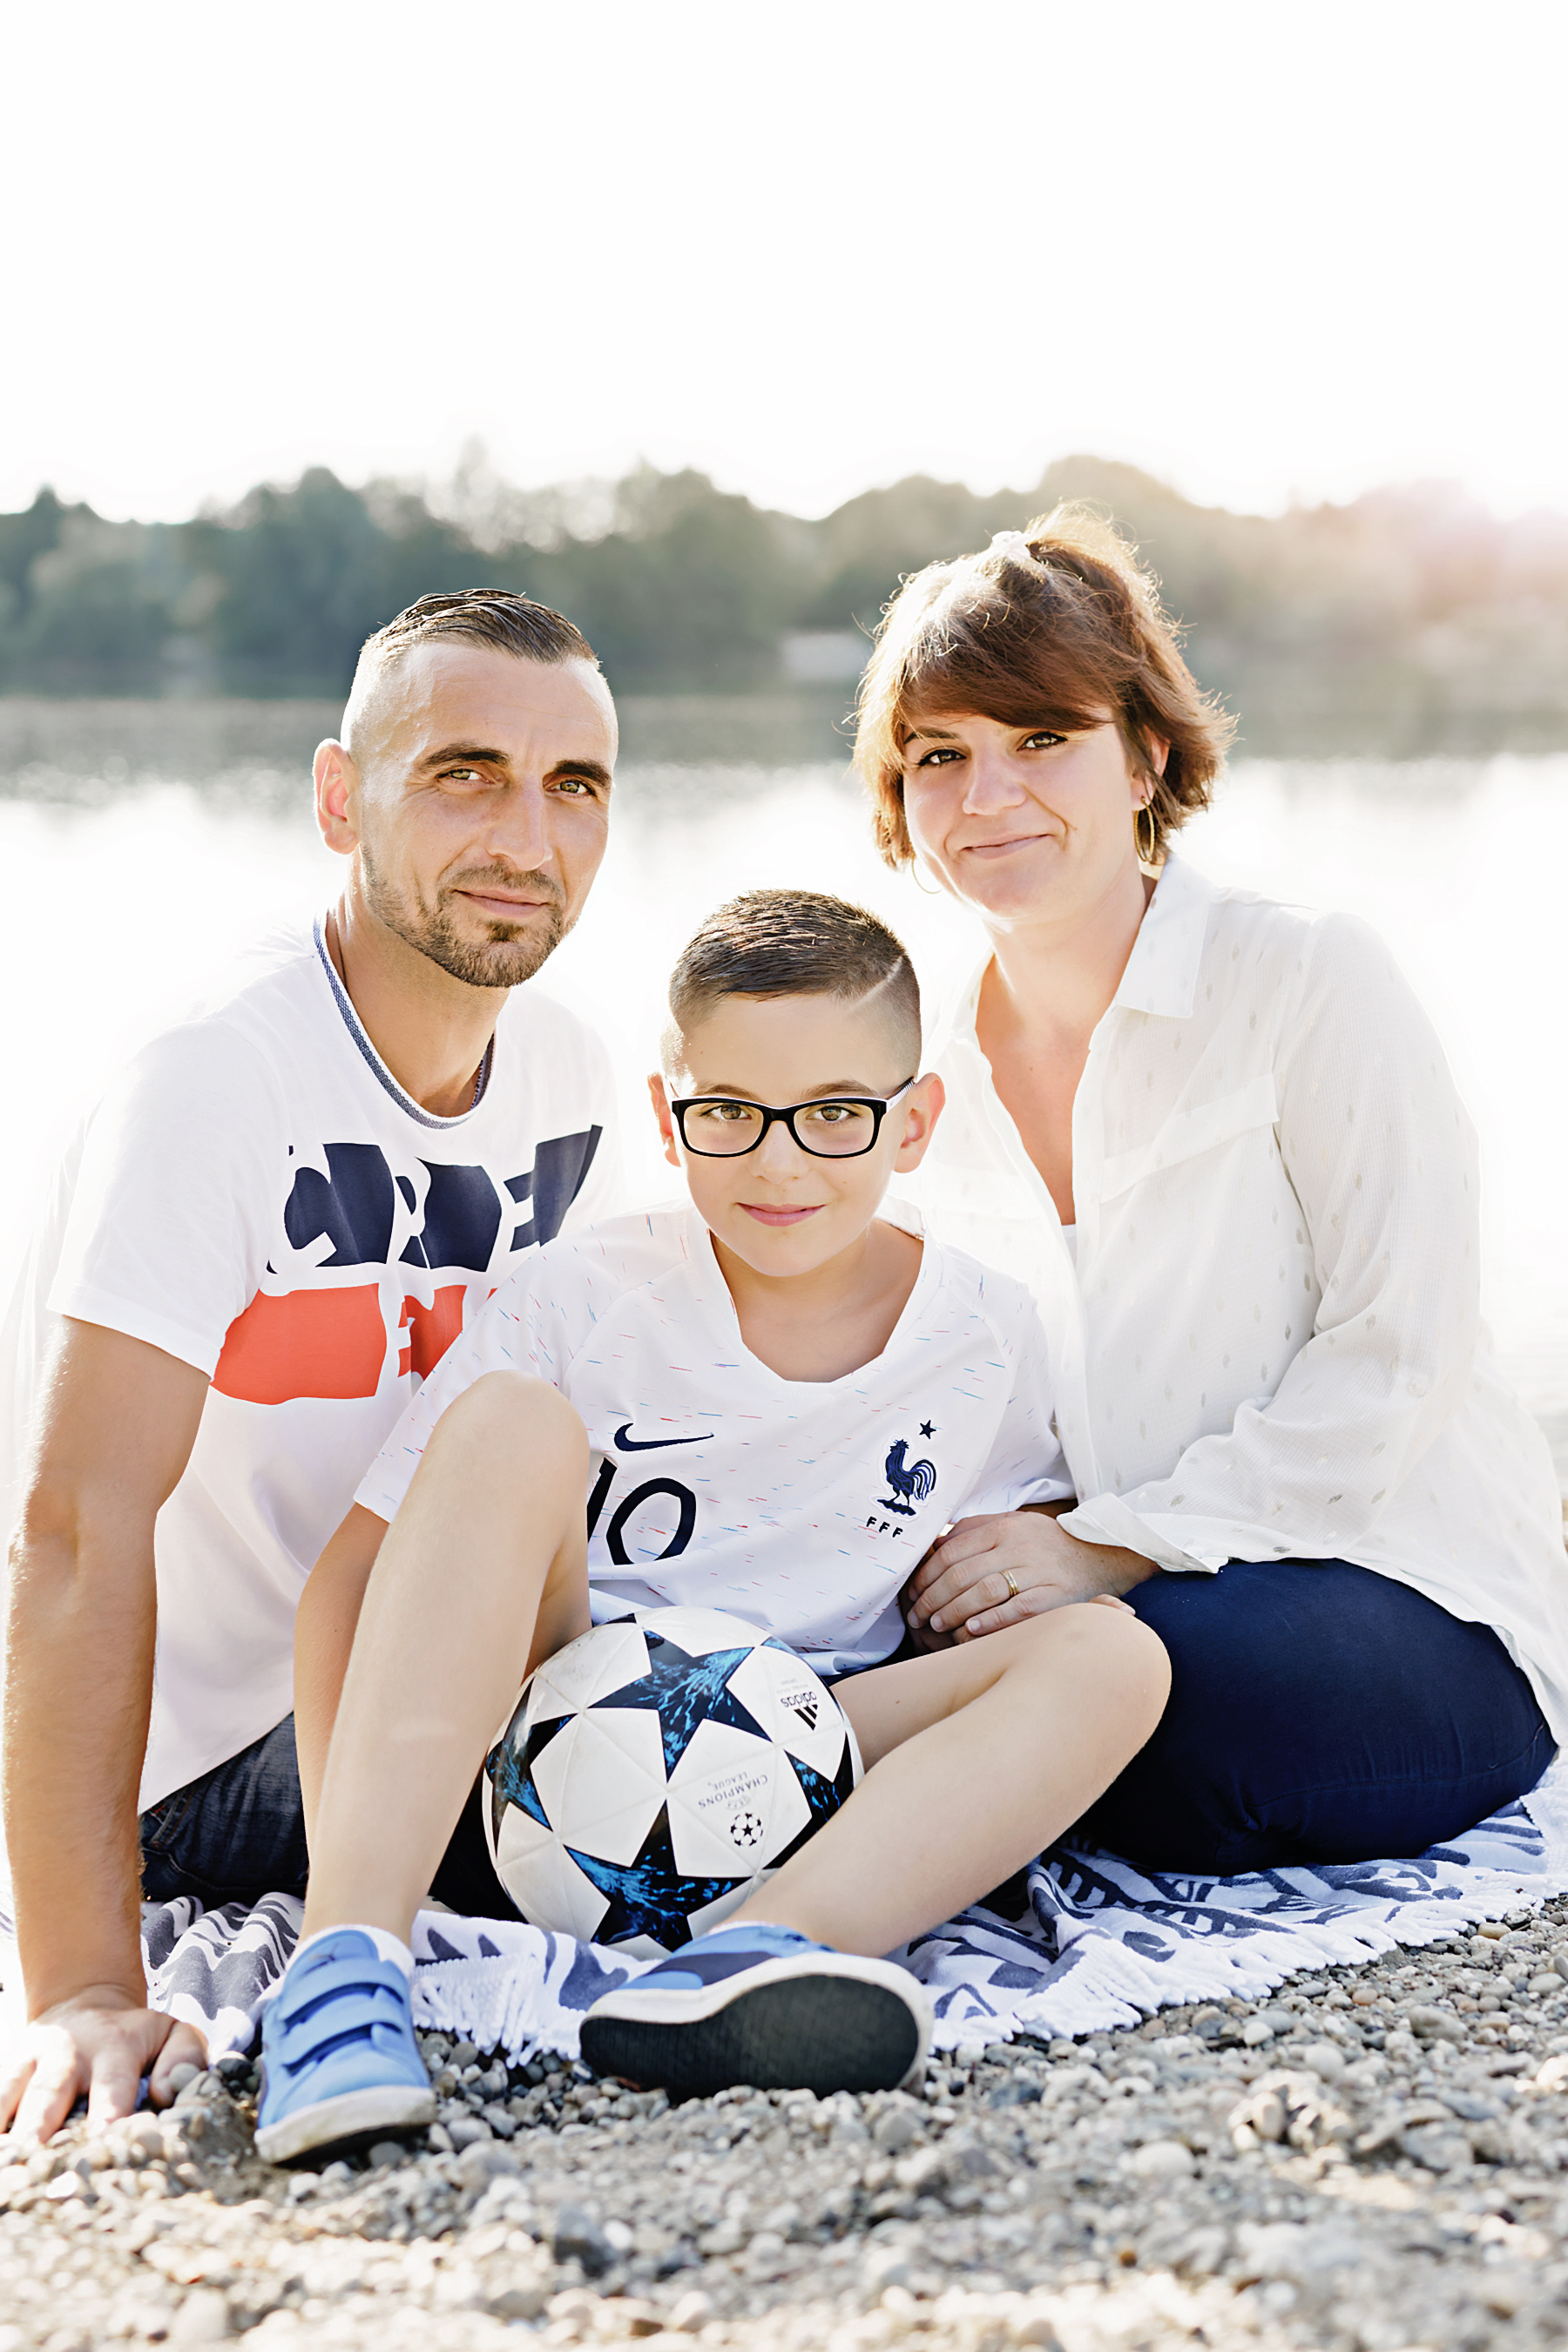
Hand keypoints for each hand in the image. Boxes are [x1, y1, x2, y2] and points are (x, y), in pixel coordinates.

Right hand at [0, 1986, 206, 2146]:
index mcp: (114, 2046)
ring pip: (11, 2094)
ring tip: (8, 2164)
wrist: (83, 2006)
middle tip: (36, 2160)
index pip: (112, 2082)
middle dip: (41, 2126)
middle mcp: (67, 2053)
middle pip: (49, 2091)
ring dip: (9, 2129)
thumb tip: (166, 2092)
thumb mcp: (171, 2034)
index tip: (103, 2136)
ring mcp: (29, 2061)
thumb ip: (184, 2058)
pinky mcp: (6, 2069)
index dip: (107, 2110)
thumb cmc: (134, 2038)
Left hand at [904, 1510, 1157, 1642]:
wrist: (1099, 1555)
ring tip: (937, 1626)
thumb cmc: (1045, 1543)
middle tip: (918, 1616)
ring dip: (955, 1611)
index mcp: (1003, 1527)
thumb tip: (935, 1541)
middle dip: (933, 1598)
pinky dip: (991, 1620)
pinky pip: (1016, 1609)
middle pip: (962, 1573)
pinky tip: (970, 1629)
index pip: (952, 1551)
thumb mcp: (1012, 1524)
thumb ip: (975, 1529)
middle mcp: (1018, 1546)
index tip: (912, 1592)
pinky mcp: (1053, 1596)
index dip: (926, 1574)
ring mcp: (1037, 1571)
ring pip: (984, 1591)